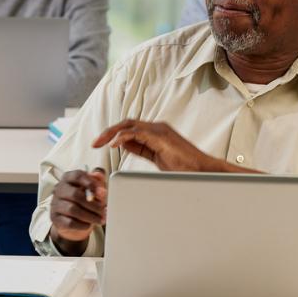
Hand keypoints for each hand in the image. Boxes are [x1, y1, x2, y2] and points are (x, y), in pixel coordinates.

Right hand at [48, 168, 107, 255]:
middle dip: (93, 204)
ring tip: (100, 219)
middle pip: (75, 194)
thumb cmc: (83, 201)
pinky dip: (82, 225)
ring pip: (72, 209)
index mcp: (68, 178)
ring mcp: (55, 204)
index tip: (102, 192)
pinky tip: (89, 225)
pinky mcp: (55, 218)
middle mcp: (59, 189)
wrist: (72, 220)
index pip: (77, 176)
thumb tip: (100, 179)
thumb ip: (97, 182)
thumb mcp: (92, 189)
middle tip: (104, 211)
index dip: (90, 183)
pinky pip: (69, 222)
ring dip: (90, 216)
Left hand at [92, 120, 225, 172]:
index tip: (101, 144)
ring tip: (99, 143)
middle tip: (94, 143)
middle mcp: (157, 127)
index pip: (129, 128)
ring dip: (111, 134)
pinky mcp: (161, 137)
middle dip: (108, 132)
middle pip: (126, 124)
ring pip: (129, 125)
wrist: (203, 172)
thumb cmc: (184, 168)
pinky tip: (114, 145)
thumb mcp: (156, 157)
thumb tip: (124, 145)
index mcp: (156, 132)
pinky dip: (123, 137)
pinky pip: (137, 133)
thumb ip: (141, 149)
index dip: (113, 135)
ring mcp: (159, 130)